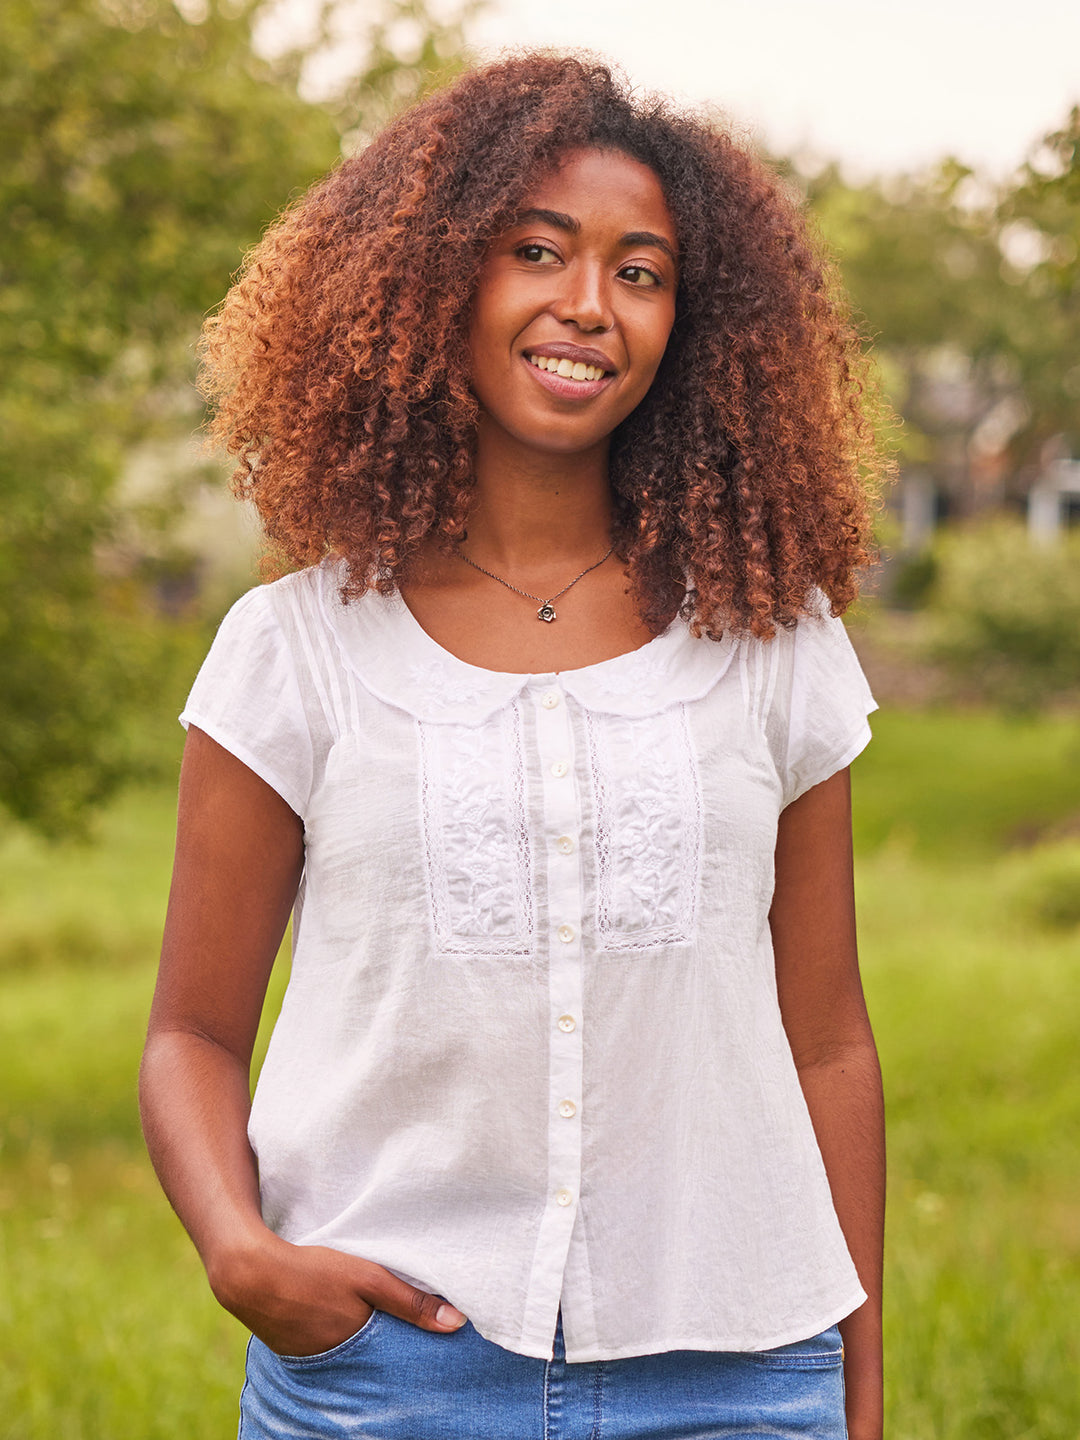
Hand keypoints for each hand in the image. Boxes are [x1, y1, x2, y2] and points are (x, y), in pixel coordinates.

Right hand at [206, 1226, 466, 1356]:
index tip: (427, 1340)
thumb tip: (457, 1324)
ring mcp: (311, 1355)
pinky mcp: (292, 1344)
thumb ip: (411, 1302)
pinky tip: (332, 1311)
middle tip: (396, 1323)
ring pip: (347, 1348)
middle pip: (372, 1354)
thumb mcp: (368, 1278)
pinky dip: (332, 1330)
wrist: (248, 1273)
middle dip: (386, 1343)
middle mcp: (335, 1360)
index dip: (410, 1346)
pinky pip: (323, 1343)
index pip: (395, 1355)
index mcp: (358, 1346)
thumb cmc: (312, 1271)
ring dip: (357, 1334)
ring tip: (363, 1314)